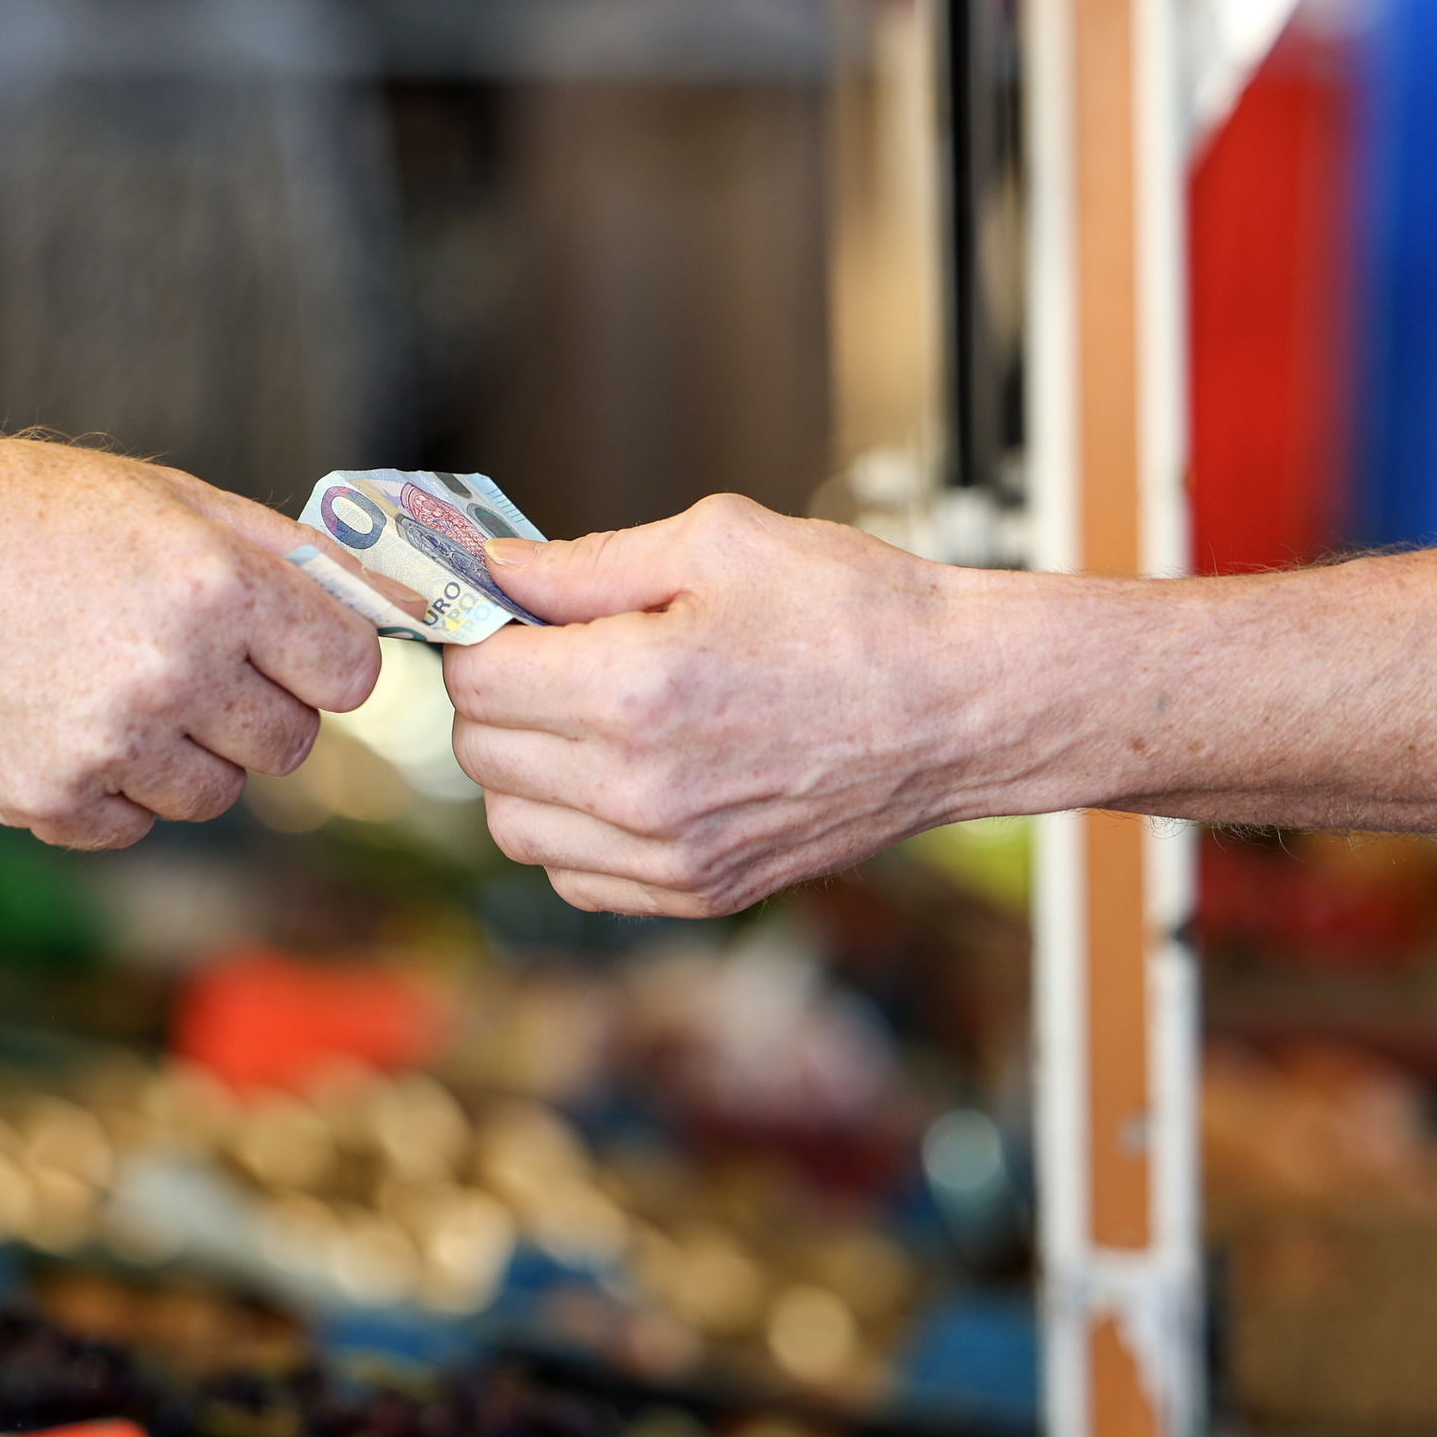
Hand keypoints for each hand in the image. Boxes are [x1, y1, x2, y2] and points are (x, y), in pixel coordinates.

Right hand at [0, 437, 378, 848]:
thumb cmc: (14, 512)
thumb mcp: (159, 494)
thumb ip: (274, 550)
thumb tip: (374, 599)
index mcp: (212, 585)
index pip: (350, 671)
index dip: (326, 659)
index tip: (294, 647)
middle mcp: (170, 673)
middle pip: (293, 746)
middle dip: (262, 710)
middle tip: (197, 664)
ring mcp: (108, 746)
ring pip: (217, 796)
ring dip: (188, 754)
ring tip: (116, 685)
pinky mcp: (49, 800)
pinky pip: (135, 825)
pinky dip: (115, 790)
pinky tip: (61, 719)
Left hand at [439, 495, 997, 915]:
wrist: (963, 705)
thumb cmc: (856, 612)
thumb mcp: (716, 543)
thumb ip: (585, 564)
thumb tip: (494, 572)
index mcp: (634, 689)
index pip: (474, 678)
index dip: (481, 636)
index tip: (511, 618)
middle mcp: (640, 787)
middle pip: (480, 753)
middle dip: (499, 696)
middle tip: (551, 657)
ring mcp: (669, 853)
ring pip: (512, 827)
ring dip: (523, 769)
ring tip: (583, 718)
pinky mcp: (699, 893)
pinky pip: (574, 878)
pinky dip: (572, 832)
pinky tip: (621, 776)